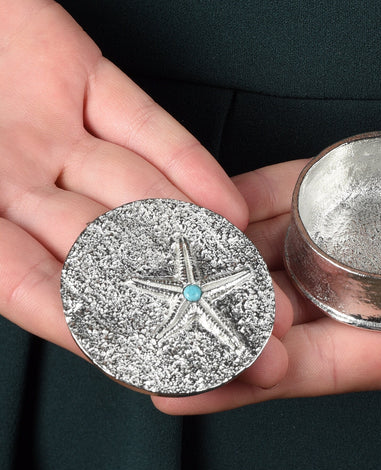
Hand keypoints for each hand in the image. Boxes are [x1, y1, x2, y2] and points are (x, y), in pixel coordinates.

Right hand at [0, 1, 247, 355]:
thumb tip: (45, 305)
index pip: (49, 297)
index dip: (108, 340)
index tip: (170, 373)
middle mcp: (18, 187)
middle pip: (114, 252)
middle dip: (179, 298)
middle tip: (243, 339)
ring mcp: (53, 133)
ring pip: (137, 192)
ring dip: (197, 237)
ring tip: (249, 279)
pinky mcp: (79, 76)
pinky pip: (142, 124)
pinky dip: (185, 163)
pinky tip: (228, 205)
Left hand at [154, 24, 380, 413]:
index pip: (316, 364)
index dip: (247, 378)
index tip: (180, 386)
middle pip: (283, 313)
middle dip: (215, 324)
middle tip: (147, 329)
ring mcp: (370, 227)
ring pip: (281, 252)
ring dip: (222, 264)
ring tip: (158, 275)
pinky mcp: (364, 173)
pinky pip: (297, 191)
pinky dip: (252, 201)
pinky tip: (205, 211)